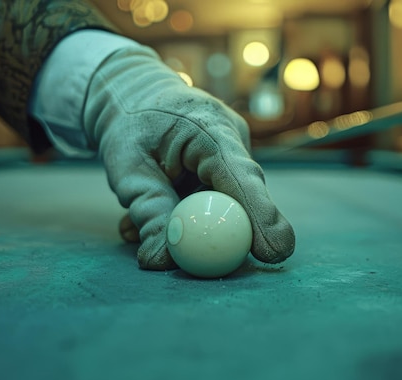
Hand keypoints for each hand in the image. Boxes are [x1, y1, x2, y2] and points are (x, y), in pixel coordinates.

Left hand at [83, 44, 294, 269]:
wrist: (130, 95)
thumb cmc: (128, 125)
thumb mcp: (128, 170)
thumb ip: (149, 213)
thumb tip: (162, 262)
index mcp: (206, 128)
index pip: (241, 176)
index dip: (261, 215)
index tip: (273, 252)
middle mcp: (229, 138)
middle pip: (244, 195)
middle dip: (230, 233)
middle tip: (208, 262)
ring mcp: (231, 151)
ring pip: (225, 201)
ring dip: (188, 220)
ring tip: (137, 218)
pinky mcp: (223, 164)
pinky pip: (214, 198)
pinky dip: (186, 211)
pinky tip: (152, 205)